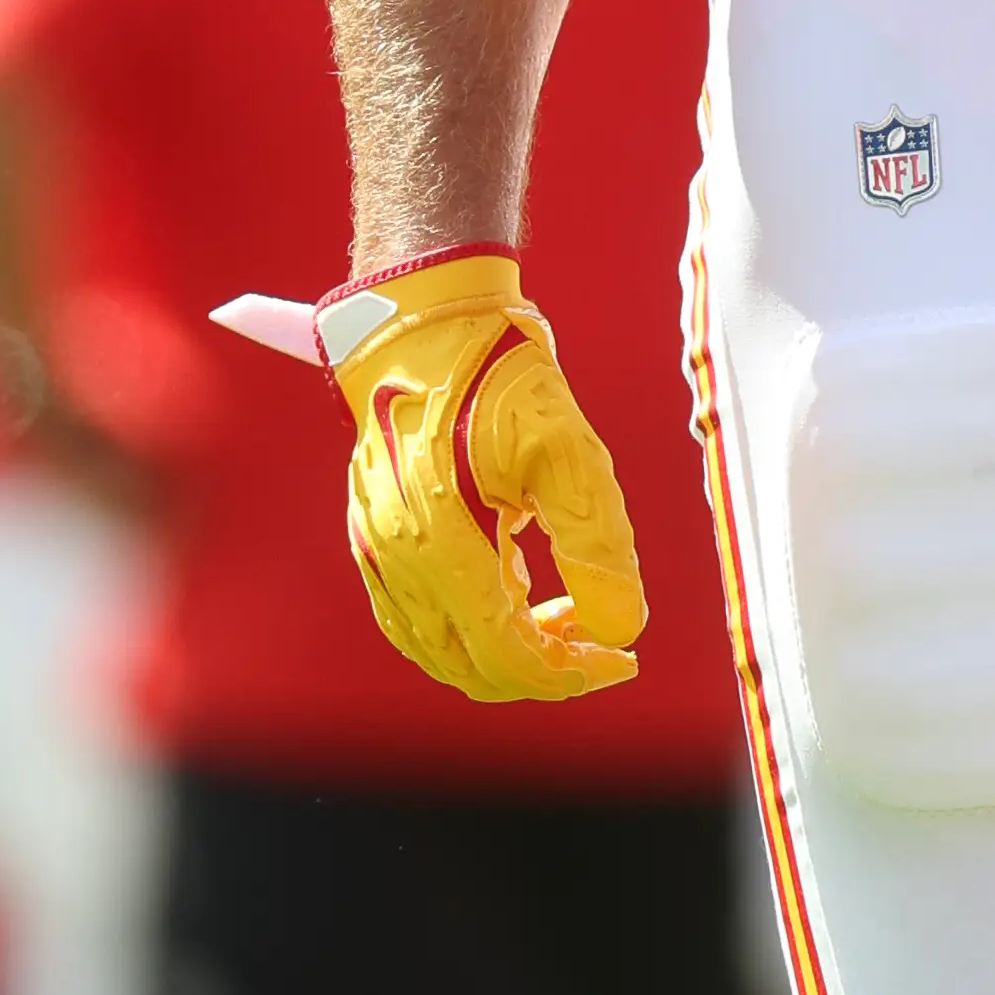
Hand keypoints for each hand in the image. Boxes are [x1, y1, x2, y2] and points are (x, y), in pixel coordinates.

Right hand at [323, 249, 644, 702]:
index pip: (506, 654)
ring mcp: (374, 549)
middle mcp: (394, 557)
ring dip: (507, 652)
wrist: (426, 321)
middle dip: (544, 668)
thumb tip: (620, 627)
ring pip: (441, 652)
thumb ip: (596, 544)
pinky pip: (417, 619)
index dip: (571, 673)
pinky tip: (516, 588)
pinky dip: (471, 626)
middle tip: (601, 637)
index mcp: (436, 542)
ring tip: (562, 611)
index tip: (623, 657)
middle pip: (473, 667)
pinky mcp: (370, 536)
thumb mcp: (567, 449)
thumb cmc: (498, 374)